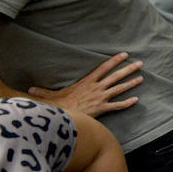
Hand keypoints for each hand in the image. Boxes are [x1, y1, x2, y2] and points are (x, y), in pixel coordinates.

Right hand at [28, 52, 143, 117]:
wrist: (63, 117)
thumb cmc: (58, 105)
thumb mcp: (51, 95)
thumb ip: (43, 91)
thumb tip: (30, 90)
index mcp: (87, 81)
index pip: (104, 67)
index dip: (115, 60)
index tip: (125, 54)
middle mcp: (97, 88)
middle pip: (116, 76)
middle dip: (129, 69)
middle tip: (140, 64)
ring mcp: (101, 98)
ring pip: (119, 89)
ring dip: (131, 83)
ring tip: (142, 78)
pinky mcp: (103, 109)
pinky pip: (118, 106)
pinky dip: (127, 103)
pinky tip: (136, 100)